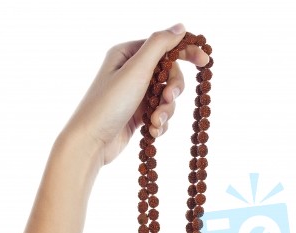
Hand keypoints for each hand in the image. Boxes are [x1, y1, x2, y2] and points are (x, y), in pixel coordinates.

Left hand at [63, 23, 209, 164]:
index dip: (186, 52)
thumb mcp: (136, 70)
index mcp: (128, 55)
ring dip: (166, 111)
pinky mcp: (137, 115)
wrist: (90, 142)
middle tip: (167, 99)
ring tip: (155, 122)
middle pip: (169, 74)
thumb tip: (180, 28)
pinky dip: (160, 123)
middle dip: (172, 90)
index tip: (205, 61)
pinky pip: (160, 114)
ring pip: (166, 98)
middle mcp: (131, 73)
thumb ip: (159, 45)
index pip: (164, 47)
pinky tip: (152, 131)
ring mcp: (134, 95)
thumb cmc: (109, 104)